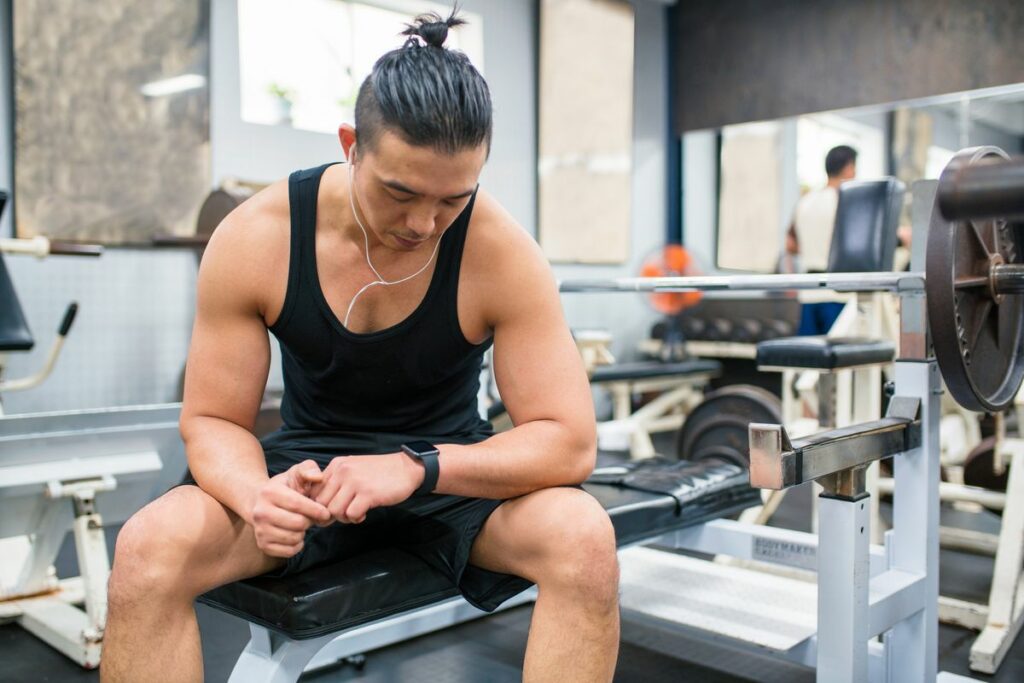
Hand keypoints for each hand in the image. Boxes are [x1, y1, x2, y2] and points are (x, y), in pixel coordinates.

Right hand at [250, 459, 331, 557]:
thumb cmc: (285, 487)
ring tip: (300, 523)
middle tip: (310, 516)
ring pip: (294, 538)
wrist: (260, 501)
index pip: (297, 504)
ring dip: (303, 532)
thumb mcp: (296, 473)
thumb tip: (318, 477)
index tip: (326, 512)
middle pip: (298, 524)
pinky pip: (289, 551)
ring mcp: (259, 530)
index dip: (316, 510)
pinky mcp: (262, 545)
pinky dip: (297, 545)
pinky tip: (295, 534)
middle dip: (310, 520)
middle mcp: (260, 512)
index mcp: (269, 492)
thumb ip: (309, 469)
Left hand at [309, 453, 424, 523]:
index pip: (314, 491)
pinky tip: (364, 513)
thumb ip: (336, 482)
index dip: (320, 506)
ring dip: (344, 518)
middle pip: (321, 503)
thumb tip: (320, 505)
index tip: (331, 511)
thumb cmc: (379, 473)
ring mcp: (355, 482)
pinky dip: (356, 518)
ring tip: (355, 513)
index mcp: (336, 465)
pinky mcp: (368, 493)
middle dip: (330, 515)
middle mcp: (343, 471)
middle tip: (344, 514)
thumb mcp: (353, 469)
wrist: (406, 468)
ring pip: (334, 511)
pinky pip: (351, 514)